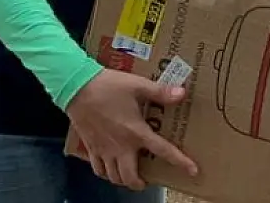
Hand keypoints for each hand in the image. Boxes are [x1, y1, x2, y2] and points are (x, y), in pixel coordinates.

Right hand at [66, 68, 198, 188]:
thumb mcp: (138, 85)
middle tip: (147, 180)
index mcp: (136, 132)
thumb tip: (182, 93)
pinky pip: (97, 169)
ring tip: (130, 176)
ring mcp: (104, 149)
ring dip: (123, 180)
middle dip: (140, 183)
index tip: (192, 171)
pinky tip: (110, 168)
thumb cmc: (109, 86)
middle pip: (130, 177)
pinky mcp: (91, 147)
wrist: (77, 87)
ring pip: (113, 177)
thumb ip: (160, 92)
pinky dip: (105, 173)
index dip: (180, 162)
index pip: (163, 151)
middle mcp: (120, 146)